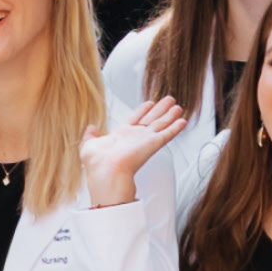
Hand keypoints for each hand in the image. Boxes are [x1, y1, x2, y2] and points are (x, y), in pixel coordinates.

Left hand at [79, 92, 187, 206]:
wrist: (106, 170)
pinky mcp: (153, 144)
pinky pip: (167, 134)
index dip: (143, 110)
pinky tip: (182, 121)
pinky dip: (175, 128)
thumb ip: (90, 135)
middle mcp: (135, 137)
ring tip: (178, 106)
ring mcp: (145, 140)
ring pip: (161, 124)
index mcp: (122, 135)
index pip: (135, 119)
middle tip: (169, 100)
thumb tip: (90, 128)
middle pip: (151, 119)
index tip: (150, 103)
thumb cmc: (97, 161)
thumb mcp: (88, 144)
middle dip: (161, 109)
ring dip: (170, 115)